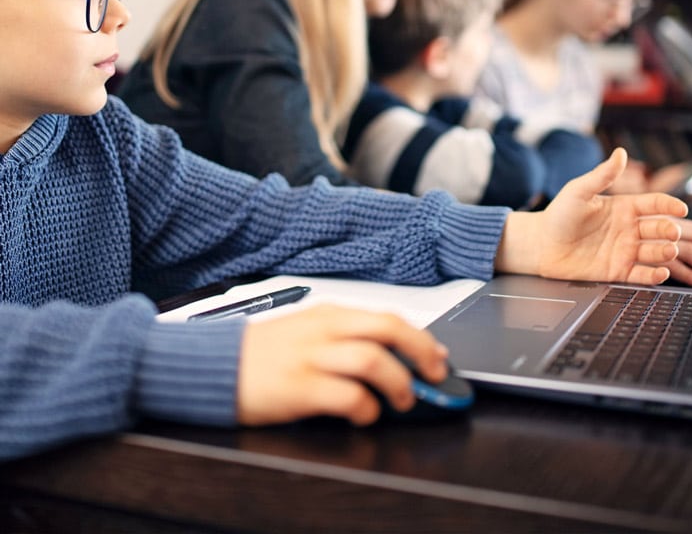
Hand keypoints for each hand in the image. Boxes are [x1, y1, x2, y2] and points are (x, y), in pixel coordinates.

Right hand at [237, 304, 448, 426]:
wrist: (215, 365)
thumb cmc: (264, 352)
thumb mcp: (307, 332)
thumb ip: (345, 338)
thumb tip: (391, 353)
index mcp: (329, 314)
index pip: (387, 317)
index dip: (420, 337)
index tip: (438, 356)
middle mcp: (324, 329)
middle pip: (387, 328)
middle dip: (421, 351)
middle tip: (433, 375)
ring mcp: (310, 357)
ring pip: (372, 359)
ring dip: (398, 382)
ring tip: (401, 400)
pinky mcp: (298, 387)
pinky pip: (346, 395)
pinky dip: (366, 408)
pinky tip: (365, 415)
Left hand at [495, 148, 687, 284]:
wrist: (540, 245)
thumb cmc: (558, 215)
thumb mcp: (579, 191)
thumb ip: (602, 175)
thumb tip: (621, 152)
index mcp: (623, 207)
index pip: (654, 204)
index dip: (669, 205)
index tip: (680, 209)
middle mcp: (628, 229)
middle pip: (659, 228)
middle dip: (670, 230)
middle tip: (673, 232)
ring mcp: (625, 250)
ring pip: (655, 252)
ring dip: (666, 252)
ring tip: (668, 250)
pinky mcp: (618, 271)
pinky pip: (642, 275)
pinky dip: (654, 275)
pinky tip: (660, 272)